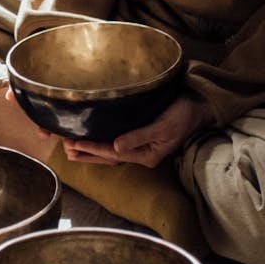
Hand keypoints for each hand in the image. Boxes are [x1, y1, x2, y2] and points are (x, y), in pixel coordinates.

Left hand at [63, 94, 213, 166]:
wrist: (199, 107)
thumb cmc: (184, 114)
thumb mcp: (163, 126)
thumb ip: (139, 136)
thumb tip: (115, 147)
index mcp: (147, 156)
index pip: (113, 154)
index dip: (92, 149)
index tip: (74, 143)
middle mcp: (142, 154)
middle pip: (108, 157)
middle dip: (86, 153)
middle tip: (65, 148)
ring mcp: (141, 147)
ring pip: (110, 152)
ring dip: (90, 150)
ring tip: (70, 148)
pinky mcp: (141, 136)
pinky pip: (116, 143)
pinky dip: (100, 143)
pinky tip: (89, 141)